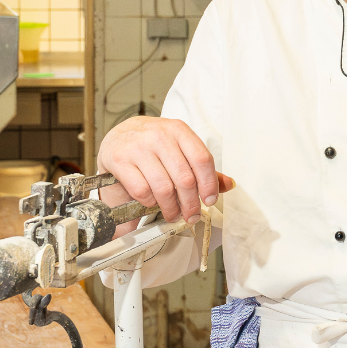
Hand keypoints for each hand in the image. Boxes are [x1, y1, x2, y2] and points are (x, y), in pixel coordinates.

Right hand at [97, 116, 233, 224]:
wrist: (118, 137)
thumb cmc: (153, 146)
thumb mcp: (179, 149)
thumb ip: (202, 167)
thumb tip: (229, 184)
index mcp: (179, 131)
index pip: (202, 159)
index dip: (209, 184)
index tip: (210, 200)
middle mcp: (159, 135)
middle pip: (185, 178)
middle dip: (190, 204)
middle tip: (191, 216)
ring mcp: (138, 148)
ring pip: (164, 188)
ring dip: (171, 208)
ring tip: (173, 215)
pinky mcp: (120, 161)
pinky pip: (142, 191)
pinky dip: (150, 202)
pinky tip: (152, 202)